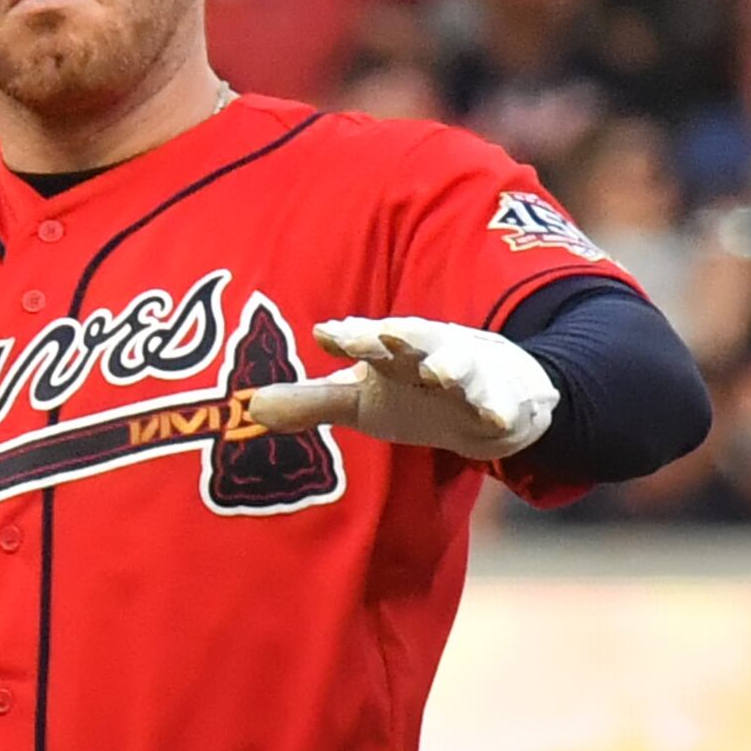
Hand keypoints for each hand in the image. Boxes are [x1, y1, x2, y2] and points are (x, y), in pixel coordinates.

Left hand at [230, 314, 560, 467]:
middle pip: (411, 342)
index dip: (350, 338)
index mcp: (392, 352)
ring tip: (437, 372)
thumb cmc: (413, 391)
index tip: (327, 334)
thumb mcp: (362, 399)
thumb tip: (251, 407)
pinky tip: (494, 418)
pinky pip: (500, 405)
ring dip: (448, 366)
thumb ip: (312, 402)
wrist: (494, 393)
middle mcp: (428, 354)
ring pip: (458, 366)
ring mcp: (467, 374)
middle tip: (382, 333)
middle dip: (397, 336)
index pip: (367, 341)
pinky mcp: (499, 399)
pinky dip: (498, 409)